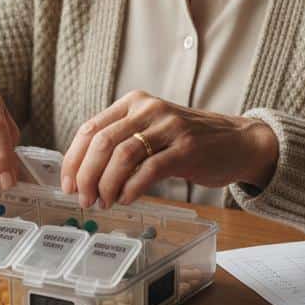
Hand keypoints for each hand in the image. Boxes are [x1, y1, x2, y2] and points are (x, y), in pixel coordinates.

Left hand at [61, 90, 277, 208]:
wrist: (237, 141)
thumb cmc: (188, 141)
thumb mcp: (150, 132)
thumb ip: (121, 143)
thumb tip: (84, 175)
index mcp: (133, 102)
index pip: (90, 129)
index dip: (73, 159)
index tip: (67, 184)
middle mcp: (148, 109)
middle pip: (102, 142)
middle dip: (86, 175)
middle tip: (84, 199)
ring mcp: (169, 126)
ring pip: (123, 155)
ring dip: (107, 184)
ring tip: (104, 202)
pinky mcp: (187, 147)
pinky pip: (150, 169)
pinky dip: (132, 187)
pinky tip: (126, 199)